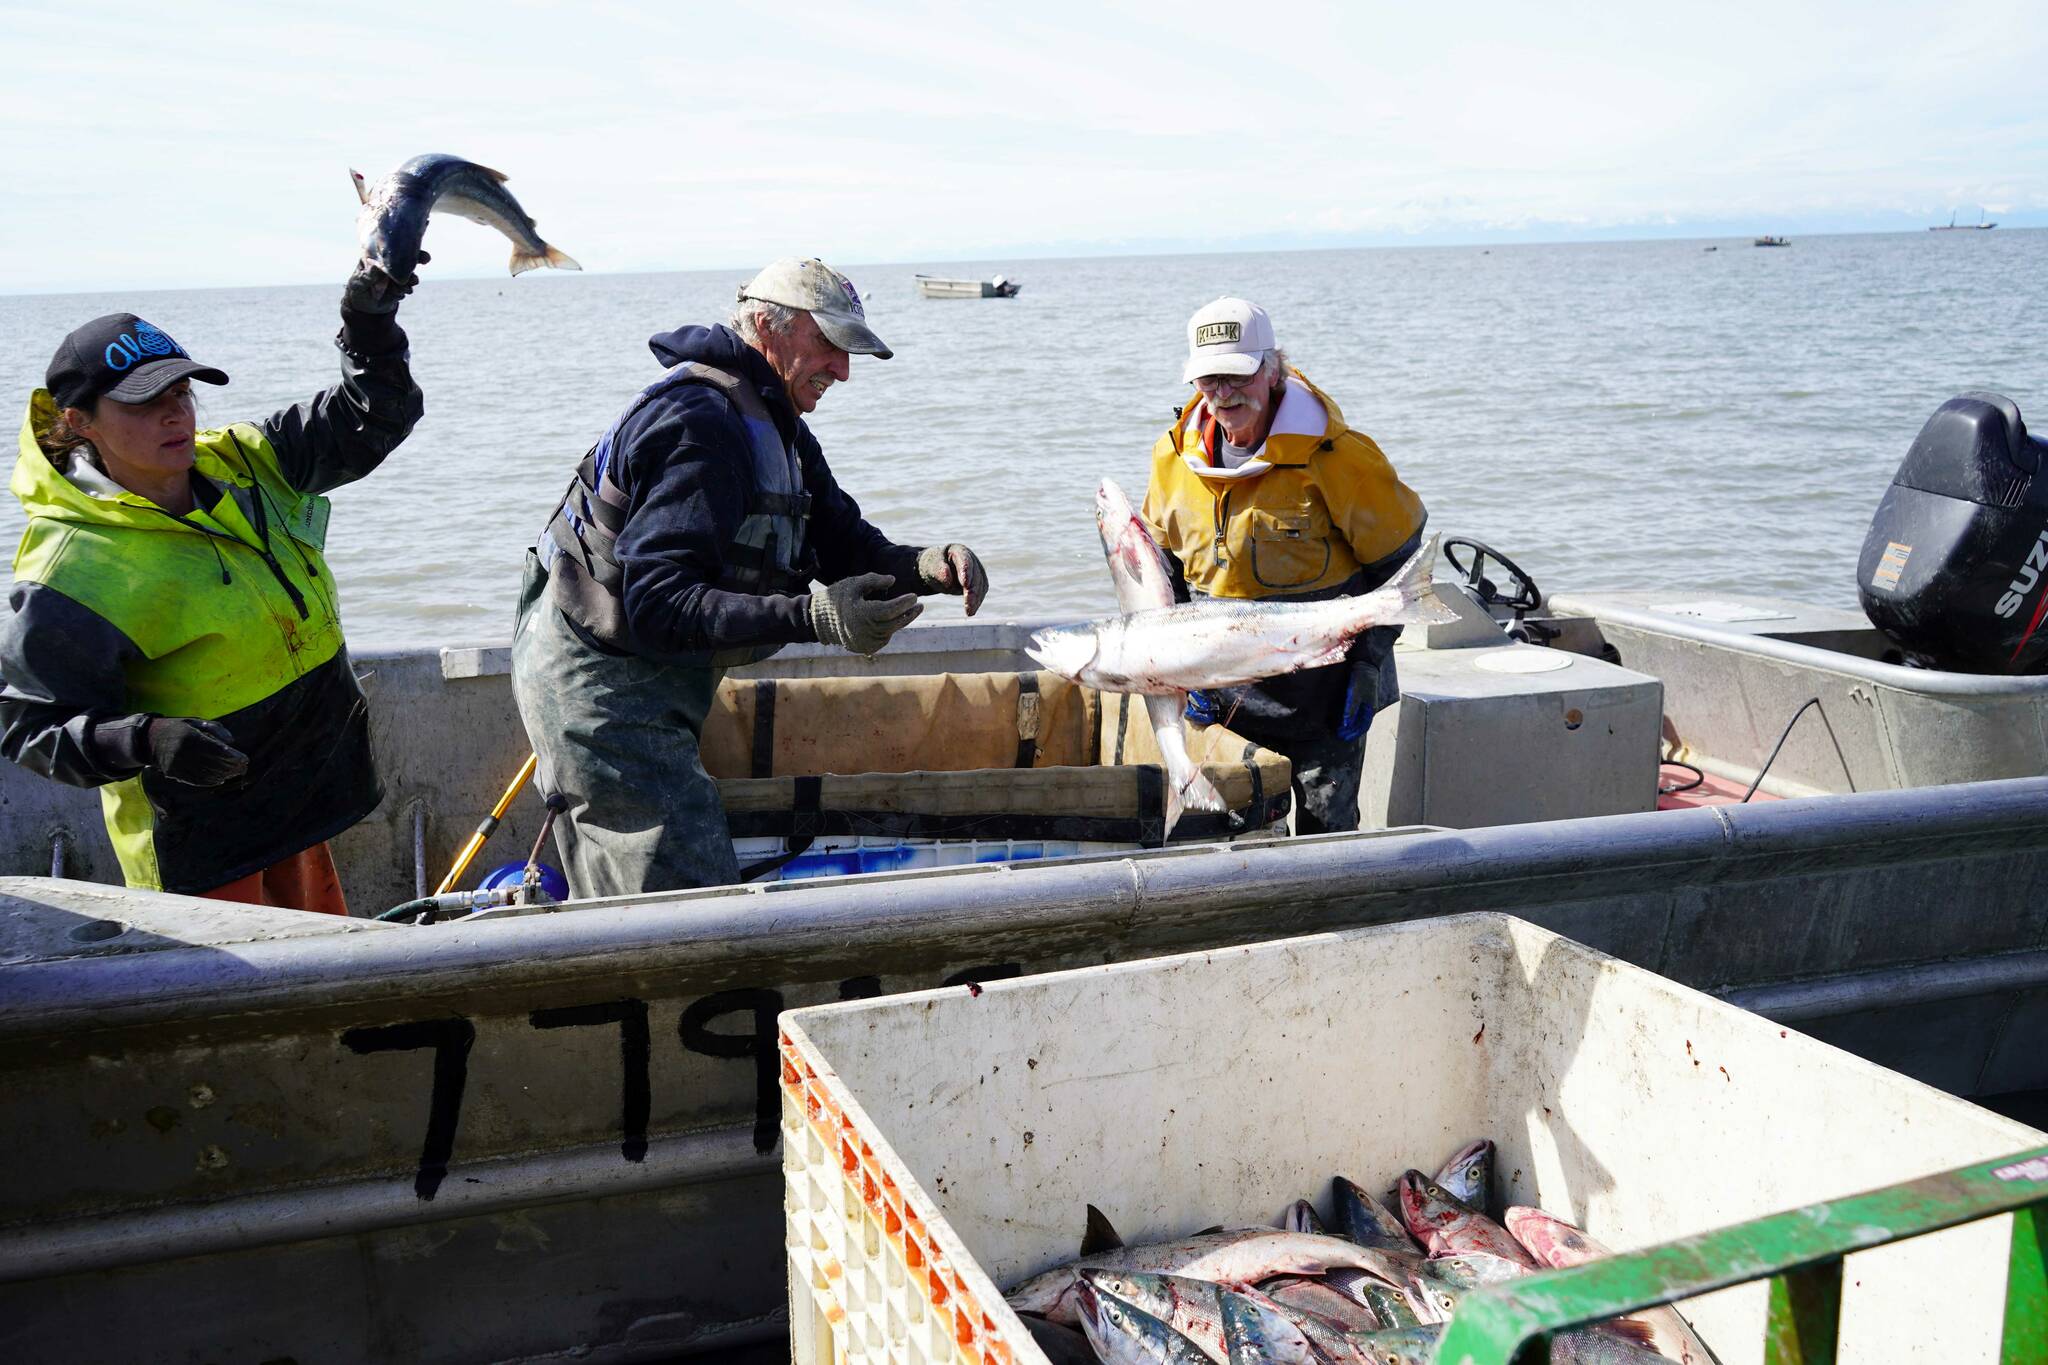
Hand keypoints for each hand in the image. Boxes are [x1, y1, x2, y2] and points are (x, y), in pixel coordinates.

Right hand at [146, 717, 248, 786]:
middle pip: (213, 762)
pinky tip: (220, 779)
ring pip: (205, 773)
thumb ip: (215, 729)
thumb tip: (232, 742)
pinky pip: (194, 779)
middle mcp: (183, 750)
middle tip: (243, 769)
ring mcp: (176, 763)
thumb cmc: (178, 728)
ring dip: (223, 775)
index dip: (233, 756)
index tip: (245, 759)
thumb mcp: (195, 722)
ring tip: (234, 774)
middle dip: (231, 767)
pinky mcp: (173, 772)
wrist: (149, 739)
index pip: (217, 749)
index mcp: (190, 736)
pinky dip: (209, 781)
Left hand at [342, 249, 429, 313]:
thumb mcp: (359, 284)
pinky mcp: (401, 287)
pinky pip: (408, 287)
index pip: (391, 249)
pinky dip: (405, 290)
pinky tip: (397, 294)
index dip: (403, 246)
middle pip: (406, 257)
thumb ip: (368, 276)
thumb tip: (377, 267)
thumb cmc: (357, 291)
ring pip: (410, 273)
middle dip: (418, 257)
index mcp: (377, 257)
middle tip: (426, 259)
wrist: (364, 309)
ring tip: (406, 286)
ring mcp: (396, 276)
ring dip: (412, 278)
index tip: (412, 246)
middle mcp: (389, 265)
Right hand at [808, 573, 923, 654]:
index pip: (889, 610)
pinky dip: (889, 629)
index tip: (914, 596)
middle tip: (920, 605)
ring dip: (899, 621)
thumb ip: (874, 580)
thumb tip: (893, 580)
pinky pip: (883, 638)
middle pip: (894, 623)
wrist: (819, 620)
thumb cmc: (839, 597)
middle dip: (908, 614)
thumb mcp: (854, 583)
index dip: (904, 603)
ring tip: (907, 611)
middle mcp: (864, 631)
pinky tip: (890, 620)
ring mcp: (864, 642)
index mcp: (861, 614)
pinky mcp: (865, 648)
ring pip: (889, 632)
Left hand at [914, 543, 988, 614]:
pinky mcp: (979, 581)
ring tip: (969, 612)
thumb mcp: (932, 567)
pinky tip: (972, 610)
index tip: (965, 584)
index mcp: (959, 551)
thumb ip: (939, 571)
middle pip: (975, 575)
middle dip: (972, 590)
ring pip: (981, 584)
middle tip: (968, 605)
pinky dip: (977, 601)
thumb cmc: (933, 565)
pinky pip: (981, 591)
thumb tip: (948, 579)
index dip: (966, 572)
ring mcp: (977, 570)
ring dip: (976, 599)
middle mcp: (971, 559)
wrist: (937, 569)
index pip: (965, 560)